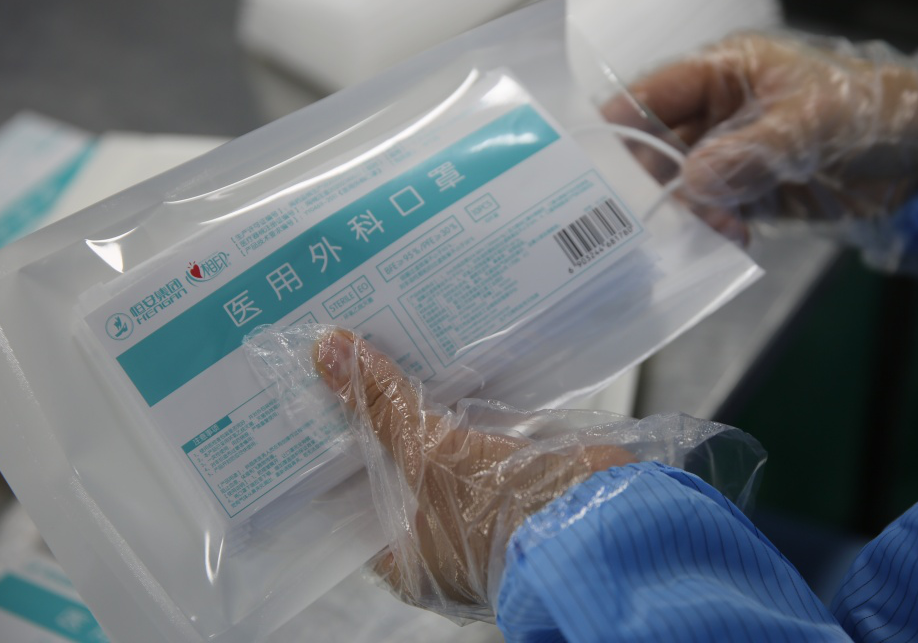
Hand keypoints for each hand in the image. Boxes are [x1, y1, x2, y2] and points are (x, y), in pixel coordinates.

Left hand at [313, 329, 635, 618]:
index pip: (355, 510)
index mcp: (411, 563)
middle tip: (352, 370)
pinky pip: (483, 443)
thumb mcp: (429, 455)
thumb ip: (381, 406)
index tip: (317, 413)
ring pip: (444, 455)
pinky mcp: (521, 484)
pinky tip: (454, 368)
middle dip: (384, 426)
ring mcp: (486, 514)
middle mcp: (446, 545)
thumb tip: (330, 353)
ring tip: (394, 354)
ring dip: (428, 413)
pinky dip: (470, 412)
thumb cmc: (503, 513)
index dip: (335, 462)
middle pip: (400, 475)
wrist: (600, 517)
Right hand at [612, 33, 917, 231]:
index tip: (594, 162)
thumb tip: (690, 182)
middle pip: (658, 146)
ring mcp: (732, 156)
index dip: (620, 123)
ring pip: (682, 187)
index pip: (654, 92)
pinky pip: (712, 213)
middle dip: (652, 181)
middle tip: (644, 215)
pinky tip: (730, 239)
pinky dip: (714, 230)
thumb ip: (748, 152)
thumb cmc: (872, 111)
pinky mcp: (750, 193)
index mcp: (726, 71)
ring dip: (687, 212)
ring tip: (710, 228)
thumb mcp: (810, 123)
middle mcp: (719, 113)